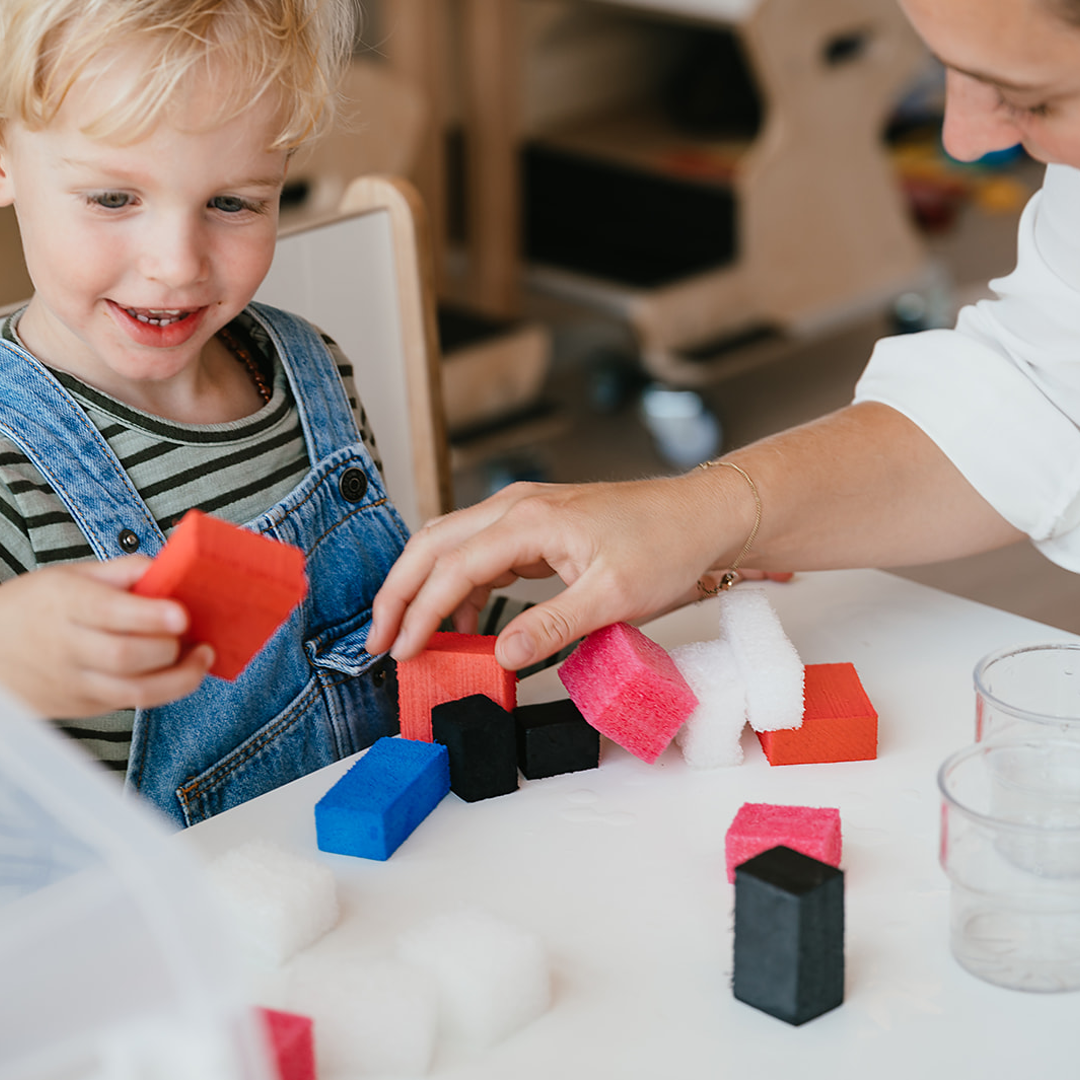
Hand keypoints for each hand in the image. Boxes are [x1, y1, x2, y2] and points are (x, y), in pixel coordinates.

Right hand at [0, 557, 213, 716]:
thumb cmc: (36, 606)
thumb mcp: (71, 574)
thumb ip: (125, 570)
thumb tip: (171, 568)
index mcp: (65, 603)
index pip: (110, 613)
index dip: (151, 616)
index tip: (182, 614)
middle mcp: (67, 646)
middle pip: (126, 656)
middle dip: (170, 646)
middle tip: (192, 631)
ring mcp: (74, 682)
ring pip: (134, 692)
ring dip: (181, 677)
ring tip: (201, 657)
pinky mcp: (84, 706)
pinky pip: (131, 705)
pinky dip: (164, 690)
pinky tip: (178, 672)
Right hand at [369, 474, 757, 670]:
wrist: (700, 517)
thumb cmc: (665, 545)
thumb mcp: (612, 597)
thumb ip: (552, 626)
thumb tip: (501, 656)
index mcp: (527, 519)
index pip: (453, 567)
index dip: (421, 612)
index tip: (403, 651)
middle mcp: (516, 508)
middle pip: (433, 546)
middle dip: (400, 592)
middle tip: (380, 640)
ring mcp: (523, 514)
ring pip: (450, 546)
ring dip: (426, 589)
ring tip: (416, 637)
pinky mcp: (535, 528)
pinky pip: (480, 554)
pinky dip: (461, 586)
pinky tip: (464, 621)